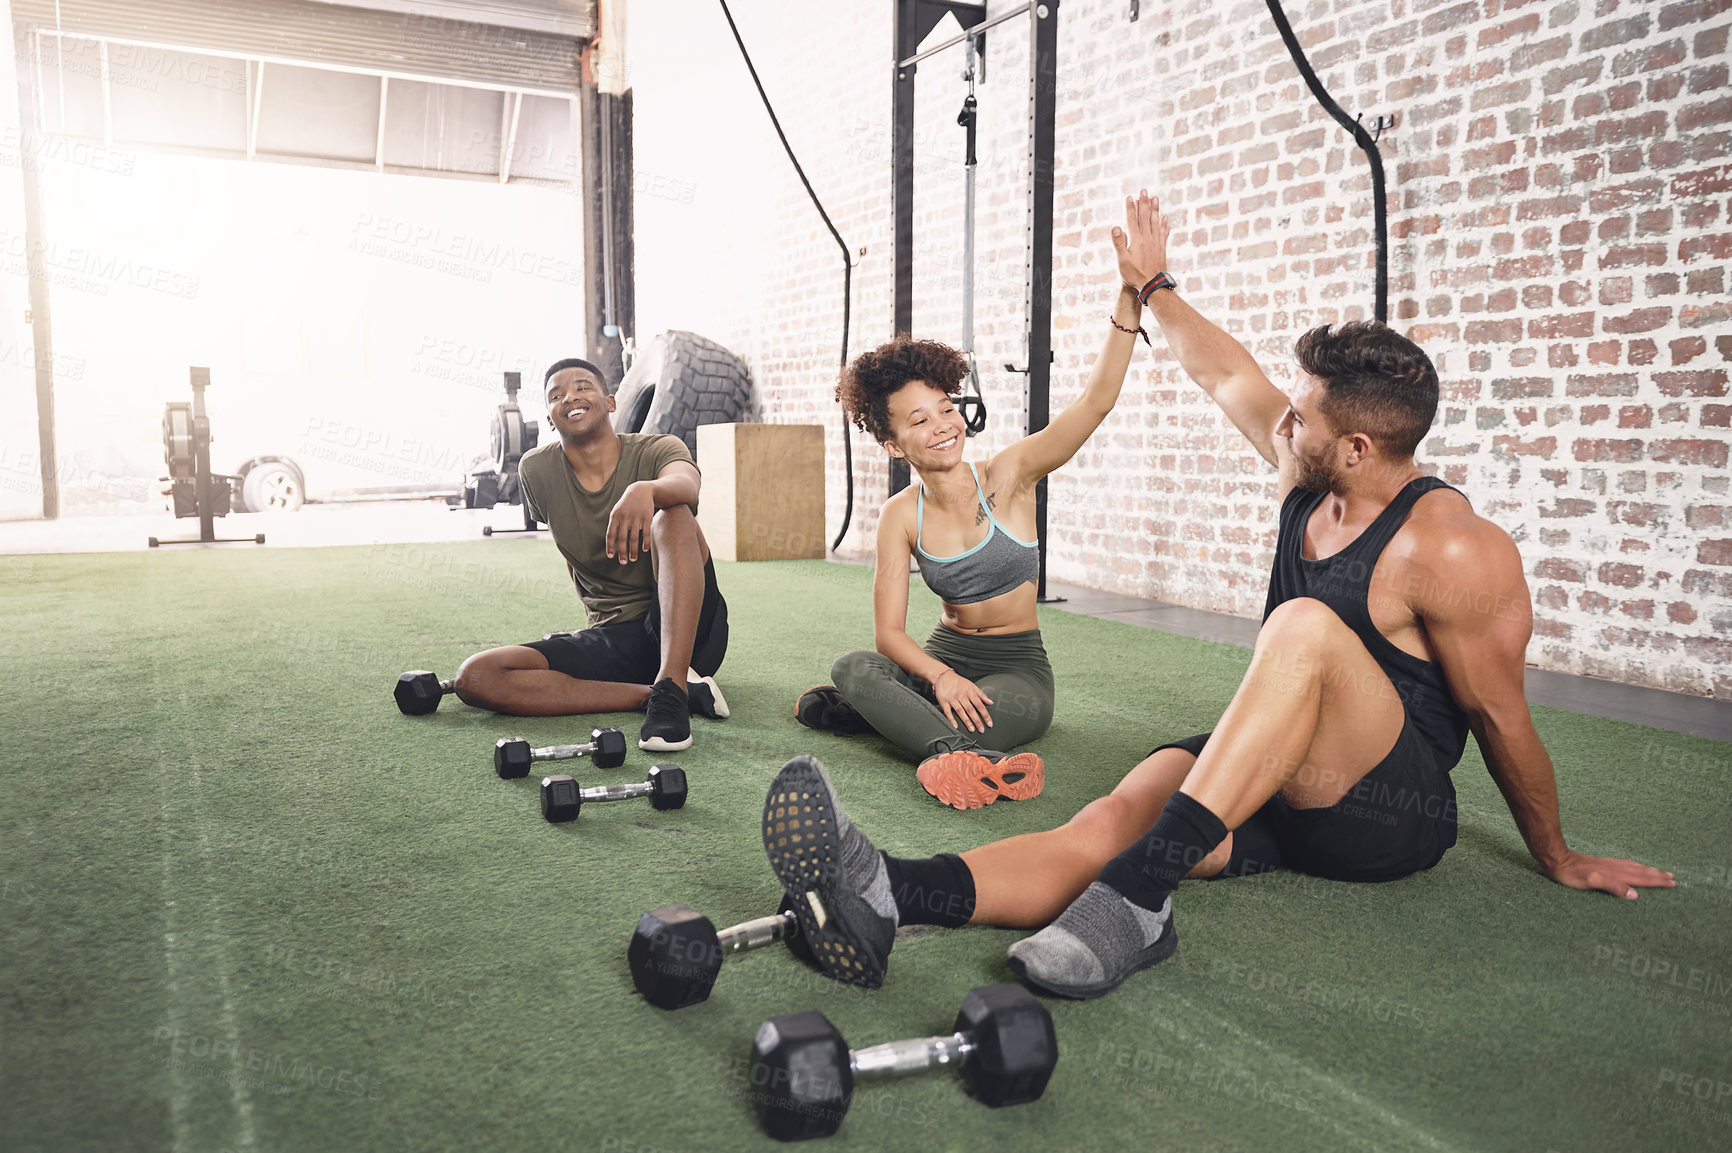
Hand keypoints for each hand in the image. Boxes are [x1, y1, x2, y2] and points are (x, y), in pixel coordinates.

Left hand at [606, 482, 655, 563]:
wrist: (641, 490)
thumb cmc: (626, 505)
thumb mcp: (617, 511)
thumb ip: (614, 525)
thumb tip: (612, 543)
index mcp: (615, 517)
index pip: (611, 534)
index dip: (610, 546)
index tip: (611, 556)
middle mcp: (625, 518)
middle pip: (622, 538)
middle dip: (622, 552)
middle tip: (623, 562)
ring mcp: (636, 518)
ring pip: (634, 538)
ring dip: (633, 550)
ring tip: (633, 559)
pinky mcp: (646, 518)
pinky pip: (645, 533)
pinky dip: (645, 542)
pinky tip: (645, 549)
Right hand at [933, 669, 993, 733]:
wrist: (944, 676)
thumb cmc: (959, 682)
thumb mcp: (972, 686)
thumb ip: (981, 695)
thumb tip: (991, 702)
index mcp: (970, 692)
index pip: (979, 705)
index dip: (985, 715)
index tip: (989, 723)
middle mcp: (962, 696)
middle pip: (971, 710)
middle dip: (977, 720)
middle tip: (981, 729)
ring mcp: (952, 699)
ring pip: (960, 711)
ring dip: (966, 721)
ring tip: (971, 729)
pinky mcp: (944, 702)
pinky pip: (948, 712)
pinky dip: (951, 719)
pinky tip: (955, 726)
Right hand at [1113, 188, 1170, 292]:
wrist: (1152, 285)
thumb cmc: (1135, 274)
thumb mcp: (1122, 260)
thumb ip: (1119, 243)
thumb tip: (1115, 227)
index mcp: (1137, 240)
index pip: (1132, 220)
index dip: (1131, 208)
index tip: (1129, 197)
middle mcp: (1148, 238)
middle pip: (1145, 217)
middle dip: (1144, 203)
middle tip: (1144, 190)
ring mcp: (1156, 242)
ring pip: (1155, 222)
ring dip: (1155, 209)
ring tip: (1155, 198)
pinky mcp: (1162, 248)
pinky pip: (1163, 232)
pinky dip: (1164, 224)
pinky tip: (1165, 219)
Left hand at [1544, 850, 1675, 898]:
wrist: (1556, 859)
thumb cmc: (1571, 874)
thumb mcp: (1591, 882)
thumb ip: (1613, 887)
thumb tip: (1635, 895)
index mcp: (1616, 873)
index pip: (1642, 878)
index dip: (1657, 881)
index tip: (1672, 883)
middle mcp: (1615, 867)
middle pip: (1641, 871)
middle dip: (1658, 875)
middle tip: (1673, 878)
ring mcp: (1608, 864)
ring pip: (1634, 867)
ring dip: (1648, 870)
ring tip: (1660, 872)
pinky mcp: (1601, 864)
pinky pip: (1625, 865)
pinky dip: (1635, 867)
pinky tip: (1633, 867)